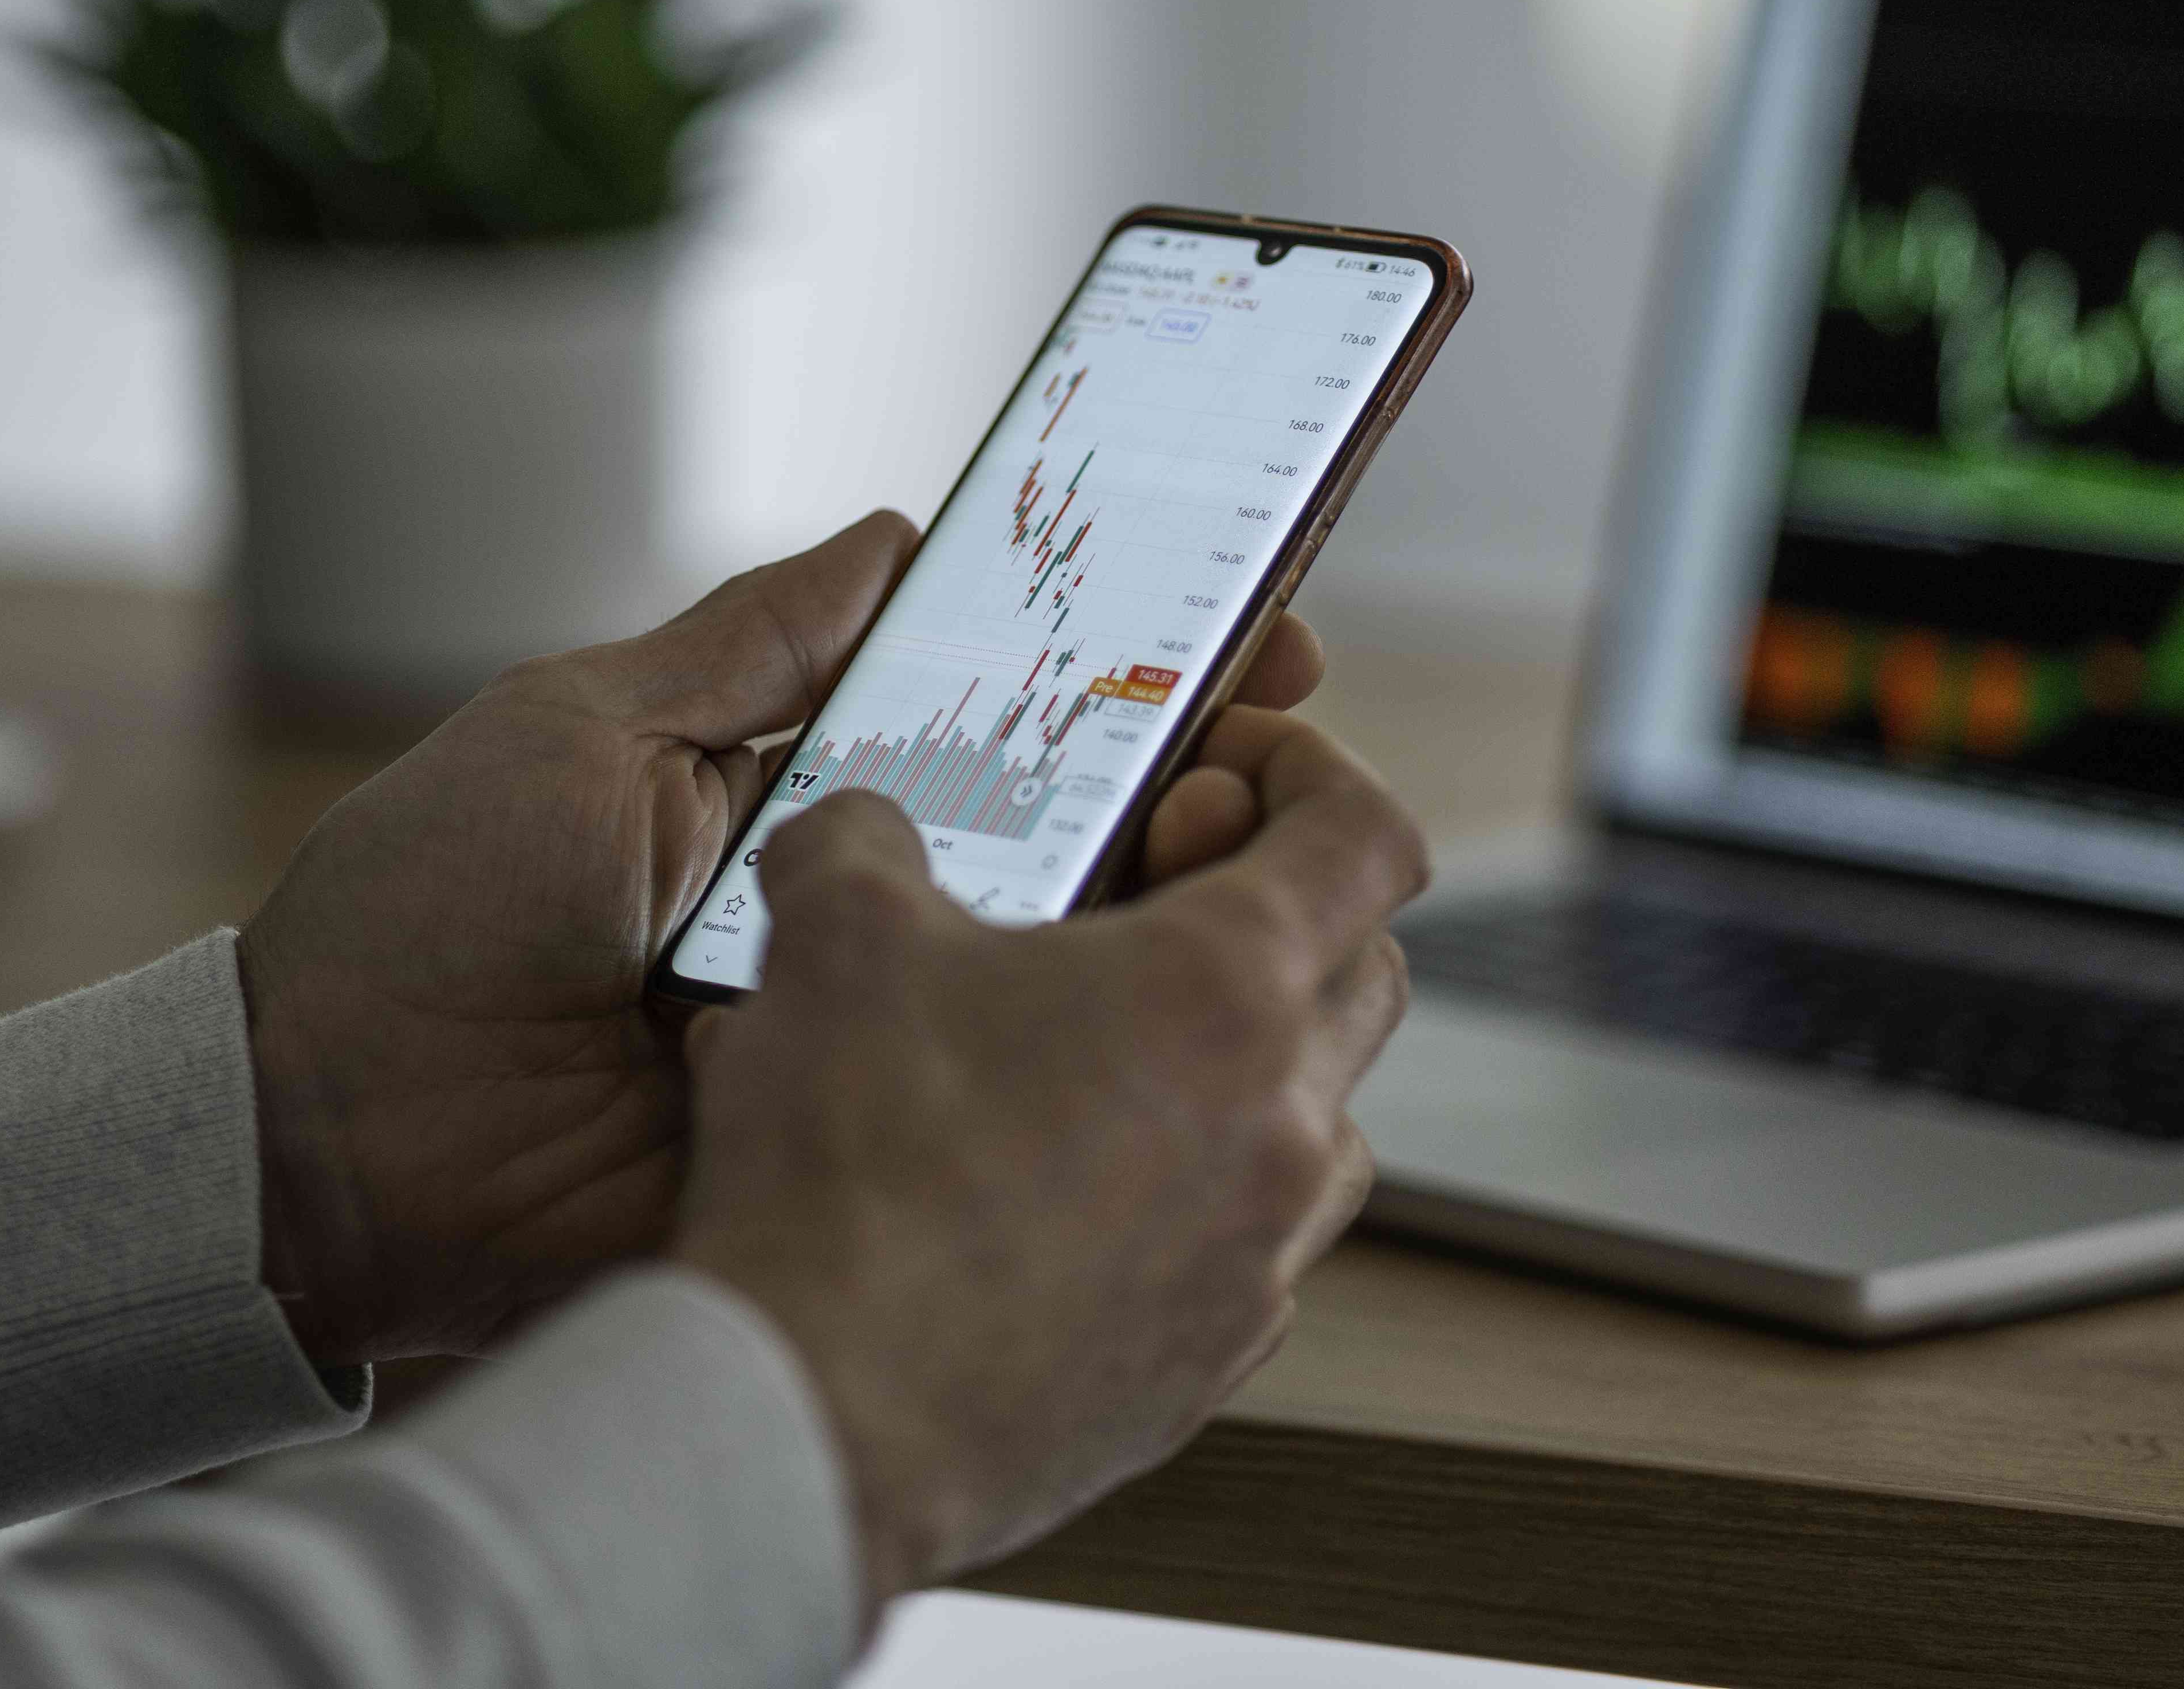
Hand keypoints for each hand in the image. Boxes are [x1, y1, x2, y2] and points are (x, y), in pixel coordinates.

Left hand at [233, 515, 1332, 1367]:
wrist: (323, 1139)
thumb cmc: (423, 914)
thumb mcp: (582, 727)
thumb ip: (752, 642)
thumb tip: (900, 532)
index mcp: (797, 803)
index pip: (1003, 720)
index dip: (1128, 676)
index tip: (1247, 629)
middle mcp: (855, 917)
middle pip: (1063, 841)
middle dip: (1191, 780)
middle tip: (1276, 735)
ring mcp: (866, 1043)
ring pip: (1054, 972)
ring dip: (1159, 903)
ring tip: (1235, 834)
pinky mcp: (850, 1159)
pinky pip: (986, 1108)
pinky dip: (1076, 1058)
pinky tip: (1158, 995)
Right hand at [670, 704, 1427, 1612]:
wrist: (817, 1419)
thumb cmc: (850, 1169)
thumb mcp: (834, 933)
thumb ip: (866, 837)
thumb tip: (864, 827)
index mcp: (1228, 990)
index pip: (1366, 835)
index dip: (1309, 771)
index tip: (1225, 764)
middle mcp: (1284, 1126)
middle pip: (1366, 972)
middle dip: (1284, 909)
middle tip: (1152, 894)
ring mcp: (1259, 1260)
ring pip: (1320, 1125)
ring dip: (1248, 1066)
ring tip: (1106, 1051)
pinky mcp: (1208, 1367)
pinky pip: (1248, 1251)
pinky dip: (1192, 1198)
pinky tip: (1067, 1192)